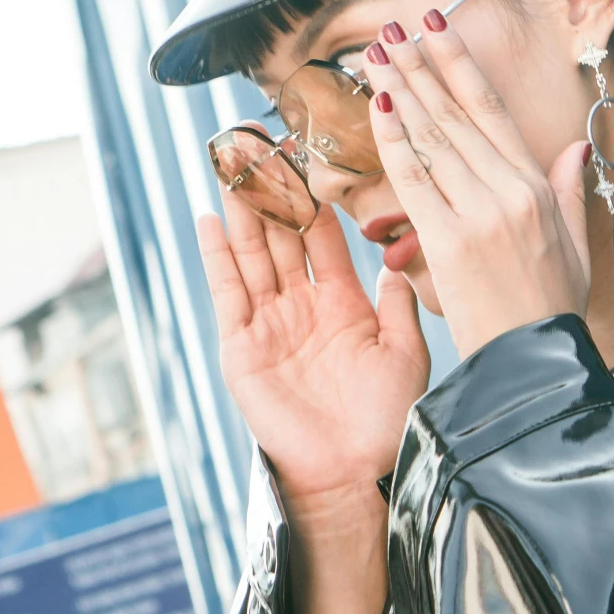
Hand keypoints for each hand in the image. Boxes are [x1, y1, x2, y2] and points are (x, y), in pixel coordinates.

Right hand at [196, 183, 430, 500]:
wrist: (357, 472)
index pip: (323, 237)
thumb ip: (398, 302)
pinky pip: (228, 293)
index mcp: (343, 304)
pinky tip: (208, 220)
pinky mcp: (242, 348)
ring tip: (231, 163)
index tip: (310, 152)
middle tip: (259, 141)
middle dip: (269, 191)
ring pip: (252, 254)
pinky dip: (216, 257)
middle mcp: (302, 308)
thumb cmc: (387, 419)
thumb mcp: (405, 351)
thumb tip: (400, 255)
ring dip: (241, 210)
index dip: (315, 196)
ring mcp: (269, 325)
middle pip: (280, 236)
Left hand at [357, 16, 593, 358]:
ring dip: (402, 90)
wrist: (535, 364)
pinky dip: (395, 140)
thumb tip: (576, 148)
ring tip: (377, 55)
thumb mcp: (575, 244)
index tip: (437, 28)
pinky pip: (415, 179)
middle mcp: (509, 191)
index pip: (491, 110)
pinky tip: (379, 107)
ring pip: (433, 138)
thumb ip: (568, 190)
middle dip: (422, 66)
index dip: (461, 64)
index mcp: (536, 187)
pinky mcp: (451, 240)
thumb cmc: (550, 310)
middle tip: (392, 31)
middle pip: (456, 115)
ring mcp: (480, 213)